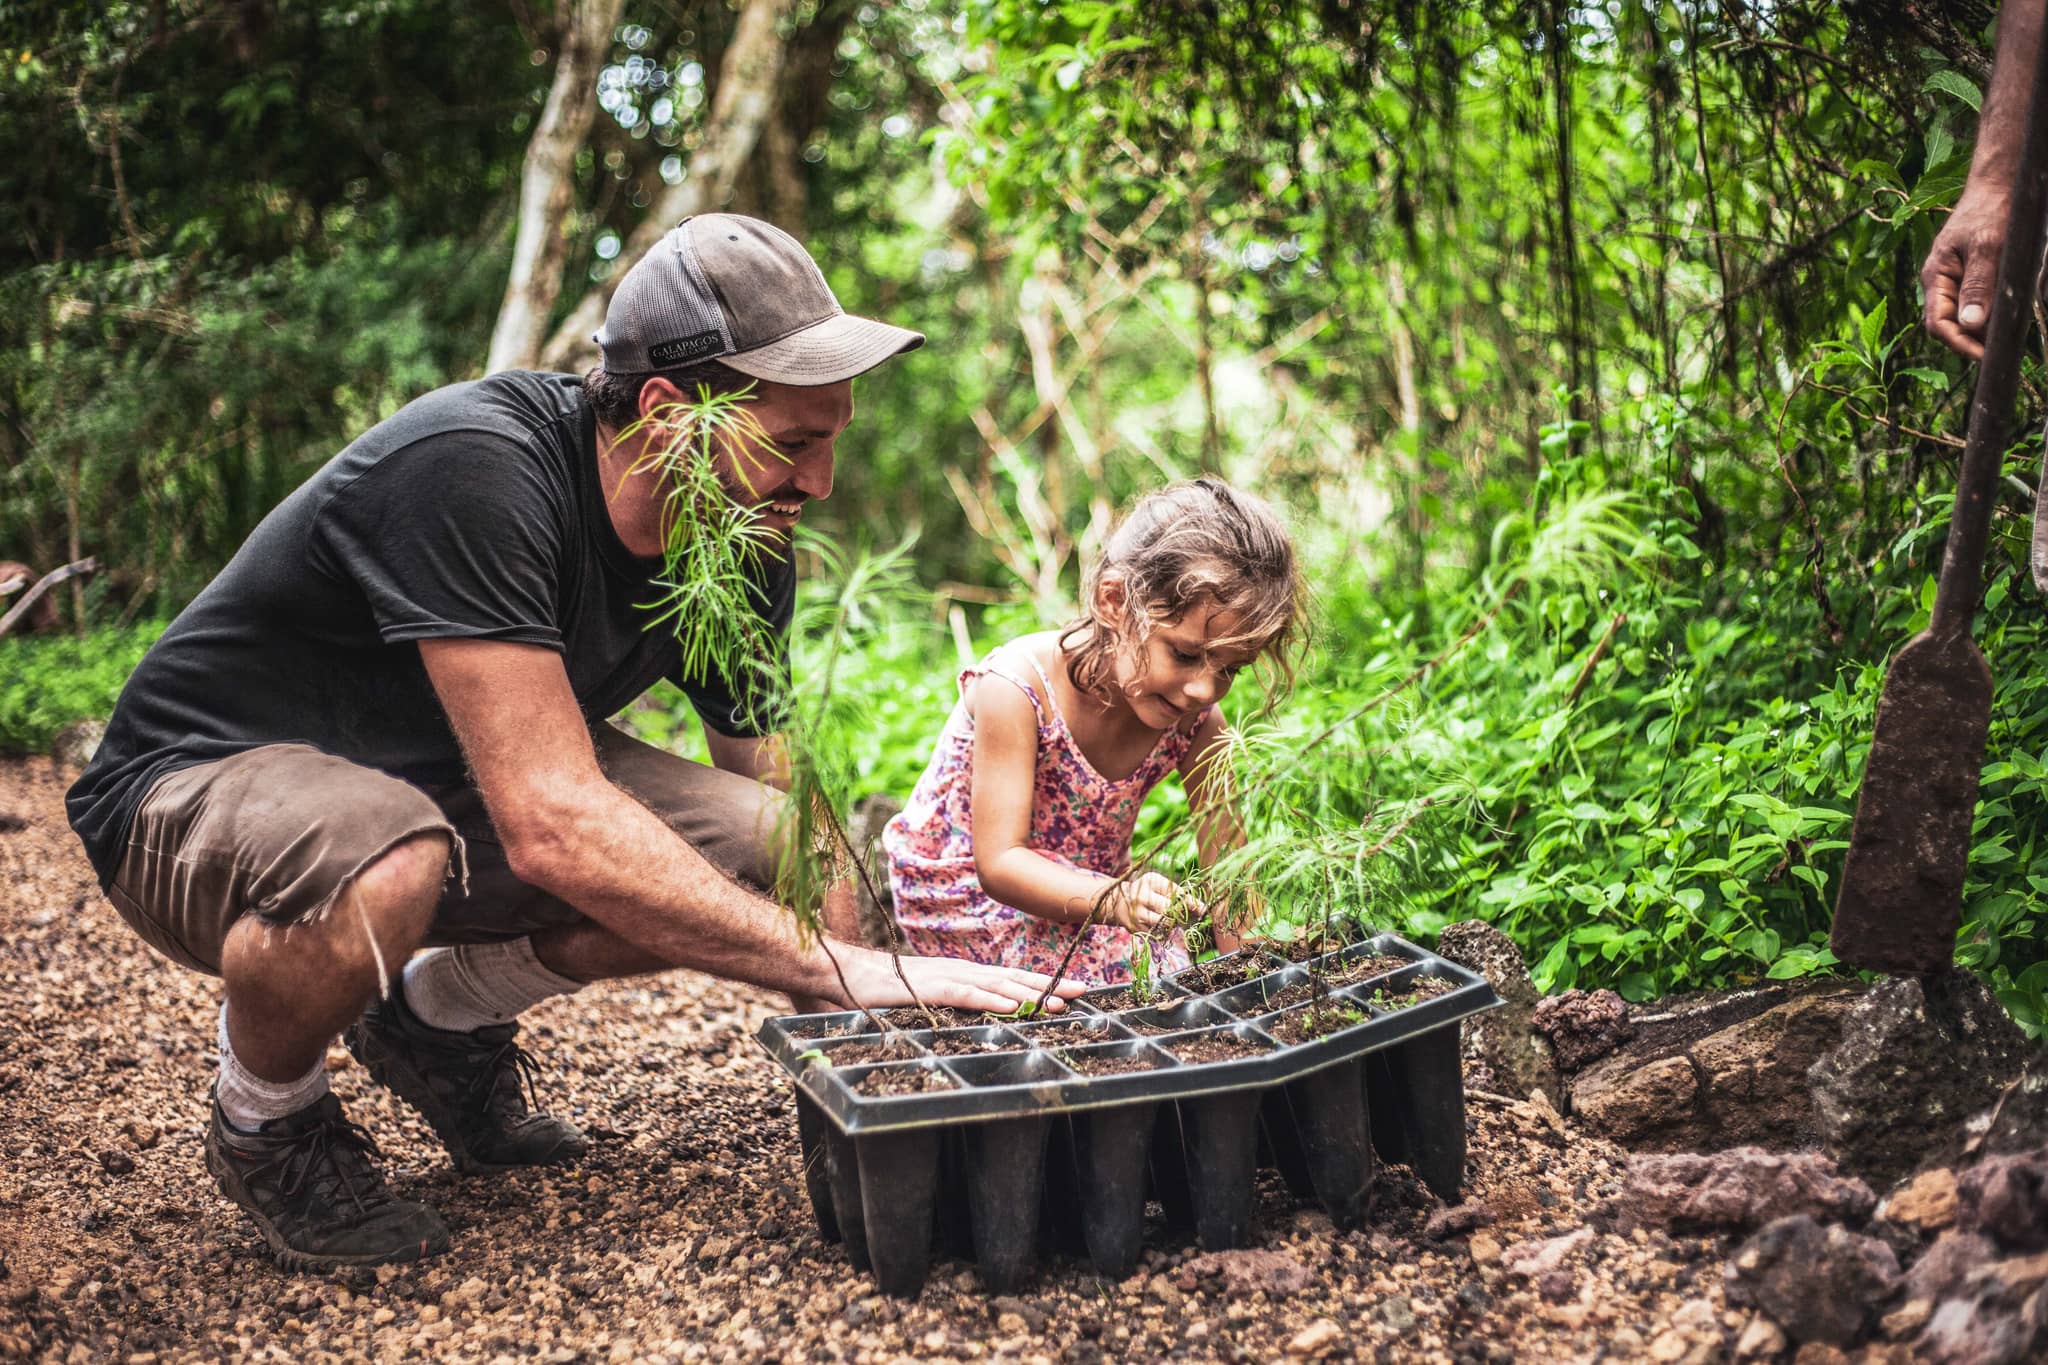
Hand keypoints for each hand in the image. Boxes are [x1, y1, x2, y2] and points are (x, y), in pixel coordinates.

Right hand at [832, 945, 1085, 1014]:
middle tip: (1082, 990)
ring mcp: (947, 978)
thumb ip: (951, 1003)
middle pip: (1012, 977)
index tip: (1069, 988)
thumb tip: (975, 1015)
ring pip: (997, 985)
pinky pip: (967, 995)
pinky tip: (1013, 1006)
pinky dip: (992, 1000)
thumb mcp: (927, 997)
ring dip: (1030, 993)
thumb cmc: (884, 989)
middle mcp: (961, 970)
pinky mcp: (930, 989)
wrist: (847, 971)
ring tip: (1058, 1001)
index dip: (1040, 982)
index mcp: (962, 973)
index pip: (1008, 977)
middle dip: (1048, 984)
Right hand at [1101, 872, 1202, 933]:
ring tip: (1170, 920)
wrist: (1119, 902)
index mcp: (1151, 880)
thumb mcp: (1160, 887)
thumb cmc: (1148, 893)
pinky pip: (1156, 933)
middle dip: (1180, 914)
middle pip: (1169, 909)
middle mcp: (1141, 895)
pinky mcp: (1134, 927)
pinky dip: (1162, 931)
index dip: (1191, 902)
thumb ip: (1179, 895)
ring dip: (1171, 924)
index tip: (1202, 910)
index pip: (1176, 892)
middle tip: (1183, 916)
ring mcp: (1136, 912)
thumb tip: (1203, 909)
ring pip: (1163, 923)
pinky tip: (1159, 926)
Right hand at [1923, 188, 2012, 359]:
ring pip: (1967, 315)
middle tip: (2004, 346)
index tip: (1986, 355)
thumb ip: (1978, 286)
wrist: (2002, 183)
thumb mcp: (1988, 247)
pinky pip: (1979, 302)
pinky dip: (1994, 311)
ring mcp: (1957, 279)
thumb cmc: (1992, 210)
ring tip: (2011, 329)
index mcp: (1936, 276)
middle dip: (1973, 339)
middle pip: (1950, 324)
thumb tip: (1969, 325)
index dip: (1959, 344)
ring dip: (1986, 326)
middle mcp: (1942, 282)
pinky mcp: (1975, 274)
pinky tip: (2012, 311)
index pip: (1938, 324)